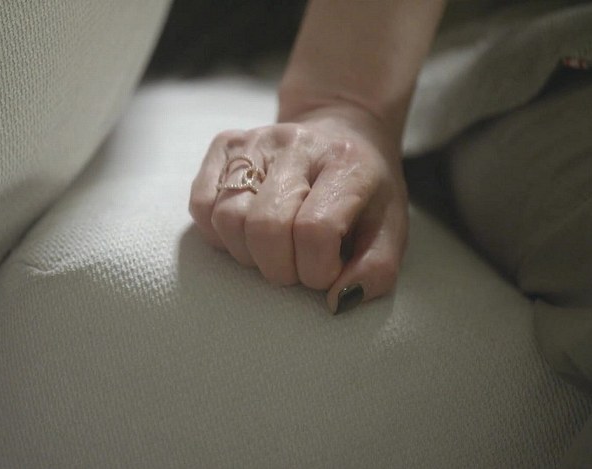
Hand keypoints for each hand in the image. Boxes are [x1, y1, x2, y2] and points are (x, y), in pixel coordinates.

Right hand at [189, 105, 408, 313]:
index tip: (327, 274)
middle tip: (295, 267)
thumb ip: (376, 270)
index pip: (314, 231)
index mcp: (347, 164)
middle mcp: (298, 143)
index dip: (316, 270)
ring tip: (273, 250)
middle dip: (278, 268)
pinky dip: (219, 233)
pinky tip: (247, 232)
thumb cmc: (365, 192)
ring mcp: (256, 140)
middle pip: (264, 227)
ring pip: (226, 219)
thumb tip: (337, 301)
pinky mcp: (225, 143)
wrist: (343, 130)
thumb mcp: (390, 231)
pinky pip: (201, 205)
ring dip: (247, 253)